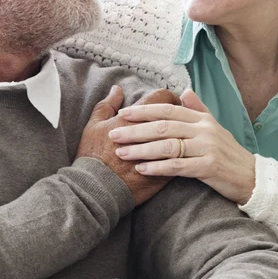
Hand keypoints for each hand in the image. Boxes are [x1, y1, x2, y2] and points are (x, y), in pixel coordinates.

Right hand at [76, 85, 180, 204]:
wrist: (97, 189)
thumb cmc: (94, 156)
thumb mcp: (94, 125)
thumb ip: (108, 105)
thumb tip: (117, 89)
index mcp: (136, 119)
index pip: (162, 98)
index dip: (168, 96)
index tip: (169, 100)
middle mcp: (152, 134)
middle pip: (176, 116)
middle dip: (180, 113)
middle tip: (179, 115)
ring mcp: (161, 155)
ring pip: (182, 138)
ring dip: (184, 134)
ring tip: (183, 134)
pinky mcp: (165, 173)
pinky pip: (181, 160)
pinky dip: (182, 155)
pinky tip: (180, 154)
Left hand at [110, 89, 255, 204]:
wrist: (251, 177)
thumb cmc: (228, 153)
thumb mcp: (215, 127)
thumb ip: (197, 109)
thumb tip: (184, 91)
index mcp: (201, 119)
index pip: (167, 110)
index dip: (144, 111)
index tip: (123, 114)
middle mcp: (203, 130)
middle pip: (163, 126)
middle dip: (135, 130)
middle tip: (114, 134)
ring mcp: (207, 148)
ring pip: (167, 145)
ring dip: (141, 149)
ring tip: (121, 152)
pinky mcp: (209, 167)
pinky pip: (178, 166)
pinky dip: (158, 167)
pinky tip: (141, 169)